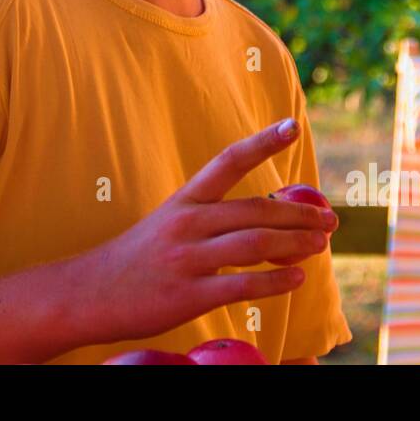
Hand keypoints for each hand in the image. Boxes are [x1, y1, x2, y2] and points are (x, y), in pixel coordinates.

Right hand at [77, 117, 336, 344]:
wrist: (89, 293)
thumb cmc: (137, 259)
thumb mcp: (169, 224)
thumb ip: (212, 219)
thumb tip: (268, 219)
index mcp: (183, 200)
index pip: (227, 162)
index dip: (261, 142)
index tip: (291, 126)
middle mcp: (187, 223)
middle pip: (255, 210)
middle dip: (299, 214)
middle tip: (330, 219)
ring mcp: (187, 259)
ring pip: (254, 245)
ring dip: (295, 244)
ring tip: (321, 245)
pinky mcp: (188, 295)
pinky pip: (242, 286)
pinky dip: (275, 282)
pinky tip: (297, 279)